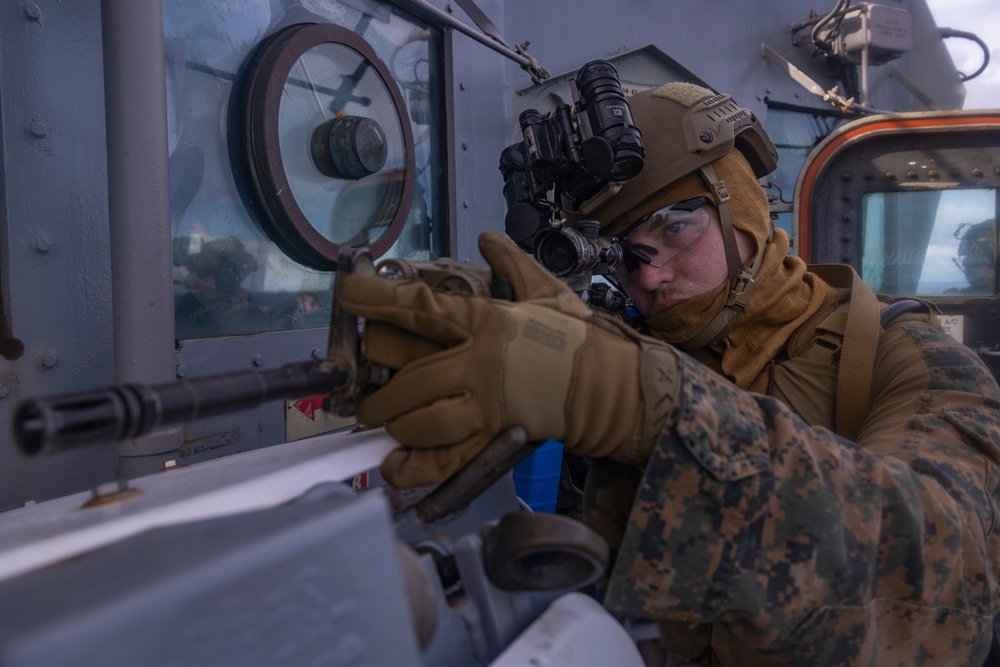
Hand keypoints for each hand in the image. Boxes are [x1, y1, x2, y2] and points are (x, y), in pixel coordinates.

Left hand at [337, 231, 680, 487]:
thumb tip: (487, 238)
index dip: (377, 301)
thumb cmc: (576, 338)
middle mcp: (477, 365)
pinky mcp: (491, 439)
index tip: (346, 293)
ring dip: (393, 422)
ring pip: (420, 420)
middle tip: (363, 387)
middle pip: (408, 374)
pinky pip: (443, 460)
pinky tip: (393, 465)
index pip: (419, 308)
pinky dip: (413, 467)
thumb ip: (511, 262)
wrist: (609, 387)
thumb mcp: (545, 291)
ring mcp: (483, 407)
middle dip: (377, 382)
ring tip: (380, 420)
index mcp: (486, 323)